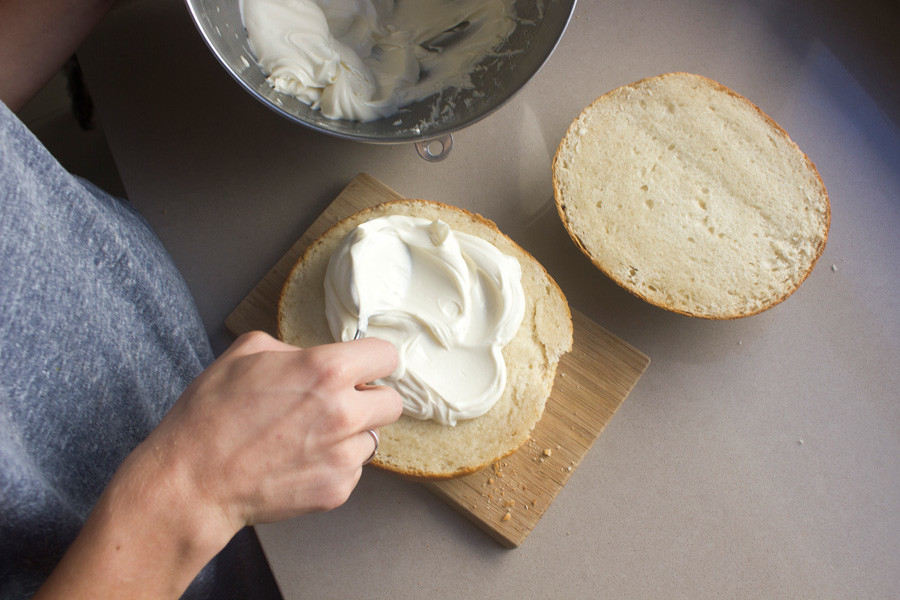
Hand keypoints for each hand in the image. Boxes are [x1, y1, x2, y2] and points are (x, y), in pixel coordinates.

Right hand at [35, 331, 401, 598]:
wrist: (192, 481)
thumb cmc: (211, 415)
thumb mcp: (247, 353)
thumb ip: (295, 349)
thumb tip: (316, 357)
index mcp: (326, 370)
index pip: (387, 356)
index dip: (374, 360)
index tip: (366, 366)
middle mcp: (343, 413)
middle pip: (392, 403)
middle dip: (369, 399)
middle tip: (339, 403)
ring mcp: (343, 456)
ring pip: (372, 439)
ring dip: (351, 435)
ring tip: (309, 436)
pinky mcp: (336, 490)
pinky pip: (353, 470)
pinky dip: (334, 465)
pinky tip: (299, 461)